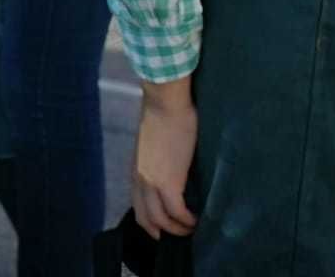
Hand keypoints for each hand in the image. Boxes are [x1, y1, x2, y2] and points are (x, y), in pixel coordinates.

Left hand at [132, 78, 198, 239]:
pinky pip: (177, 212)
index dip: (150, 221)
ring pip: (160, 220)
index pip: (137, 204)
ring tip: (194, 228)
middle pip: (145, 217)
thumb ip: (160, 160)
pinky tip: (198, 219)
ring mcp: (151, 180)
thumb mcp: (156, 143)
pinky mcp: (168, 181)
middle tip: (182, 233)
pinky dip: (188, 220)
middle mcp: (139, 178)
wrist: (165, 101)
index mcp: (136, 168)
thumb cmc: (165, 114)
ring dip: (178, 228)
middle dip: (163, 231)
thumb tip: (174, 168)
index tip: (165, 227)